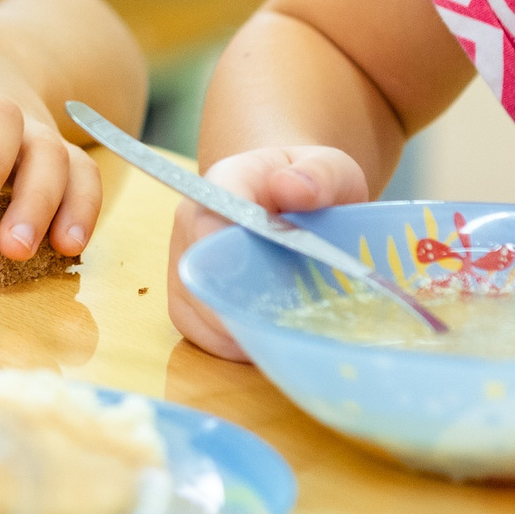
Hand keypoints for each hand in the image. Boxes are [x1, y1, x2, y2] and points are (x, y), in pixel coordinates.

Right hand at [167, 146, 366, 359]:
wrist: (287, 191)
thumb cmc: (310, 182)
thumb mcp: (332, 168)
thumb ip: (320, 174)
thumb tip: (293, 189)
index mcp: (226, 182)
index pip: (212, 214)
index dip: (233, 254)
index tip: (270, 284)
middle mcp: (191, 219)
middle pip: (200, 273)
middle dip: (248, 305)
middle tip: (296, 322)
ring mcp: (182, 258)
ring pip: (196, 309)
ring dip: (242, 330)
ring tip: (286, 331)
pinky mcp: (185, 294)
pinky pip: (198, 330)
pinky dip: (235, 344)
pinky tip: (268, 337)